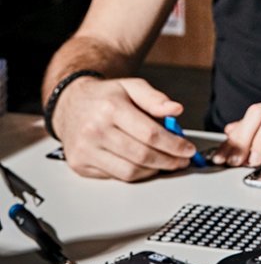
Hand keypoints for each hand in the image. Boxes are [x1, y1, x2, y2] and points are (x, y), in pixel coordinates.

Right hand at [52, 76, 197, 180]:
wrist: (70, 103)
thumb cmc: (104, 96)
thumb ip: (155, 98)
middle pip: (141, 155)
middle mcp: (95, 130)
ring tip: (165, 163)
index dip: (174, 145)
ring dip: (153, 171)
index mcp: (111, 108)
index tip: (187, 149)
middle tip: (181, 160)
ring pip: (129, 172)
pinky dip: (134, 174)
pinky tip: (143, 165)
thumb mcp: (131, 86)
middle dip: (168, 161)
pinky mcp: (80, 164)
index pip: (150, 134)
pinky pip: (115, 177)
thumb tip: (175, 110)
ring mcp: (86, 150)